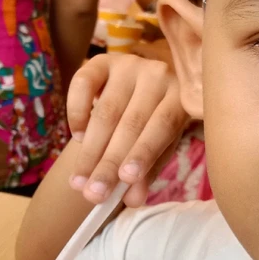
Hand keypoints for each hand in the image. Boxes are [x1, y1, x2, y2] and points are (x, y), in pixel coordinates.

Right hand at [66, 54, 188, 206]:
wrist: (136, 92)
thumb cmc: (151, 126)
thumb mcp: (155, 149)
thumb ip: (145, 173)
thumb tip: (132, 200)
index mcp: (180, 98)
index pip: (162, 127)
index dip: (143, 154)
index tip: (125, 181)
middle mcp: (158, 75)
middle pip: (131, 123)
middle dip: (109, 163)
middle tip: (93, 194)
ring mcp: (129, 64)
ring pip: (106, 111)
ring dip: (90, 150)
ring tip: (79, 181)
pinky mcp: (102, 60)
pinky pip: (83, 84)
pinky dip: (77, 113)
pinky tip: (78, 138)